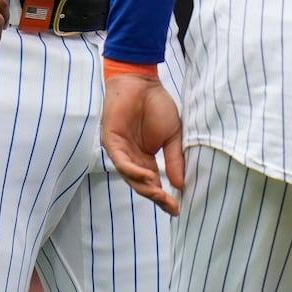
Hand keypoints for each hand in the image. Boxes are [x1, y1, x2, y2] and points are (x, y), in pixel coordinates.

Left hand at [103, 70, 185, 214]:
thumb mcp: (173, 136)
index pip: (153, 184)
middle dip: (156, 197)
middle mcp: (131, 159)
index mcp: (145, 159)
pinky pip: (121, 161)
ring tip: (159, 195)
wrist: (142, 82)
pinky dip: (133, 170)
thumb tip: (181, 185)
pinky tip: (147, 176)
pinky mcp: (111, 141)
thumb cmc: (157, 105)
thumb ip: (174, 159)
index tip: (177, 208)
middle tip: (170, 206)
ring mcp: (120, 151)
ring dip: (145, 187)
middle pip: (141, 184)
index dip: (164, 197)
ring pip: (130, 176)